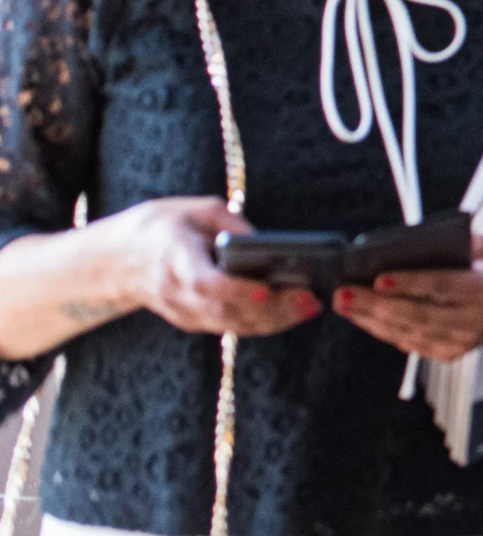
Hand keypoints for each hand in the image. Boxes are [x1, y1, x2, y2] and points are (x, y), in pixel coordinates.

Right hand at [101, 201, 317, 340]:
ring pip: (231, 324)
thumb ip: (232, 223)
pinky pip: (229, 326)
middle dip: (272, 309)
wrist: (117, 258)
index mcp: (174, 260)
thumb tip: (267, 243)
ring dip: (274, 320)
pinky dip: (262, 322)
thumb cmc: (163, 226)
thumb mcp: (197, 210)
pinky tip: (292, 311)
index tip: (269, 288)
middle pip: (227, 311)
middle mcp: (177, 294)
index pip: (206, 284)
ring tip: (311, 305)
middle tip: (312, 298)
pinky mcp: (192, 321)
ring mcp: (183, 312)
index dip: (238, 290)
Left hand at [335, 236, 482, 363]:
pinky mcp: (455, 352)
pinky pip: (414, 345)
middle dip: (376, 305)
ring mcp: (464, 340)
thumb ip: (462, 244)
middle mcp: (475, 319)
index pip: (442, 286)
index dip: (409, 284)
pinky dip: (388, 333)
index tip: (378, 279)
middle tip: (344, 294)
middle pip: (418, 315)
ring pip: (411, 333)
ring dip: (374, 321)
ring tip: (346, 306)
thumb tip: (415, 242)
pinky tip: (367, 321)